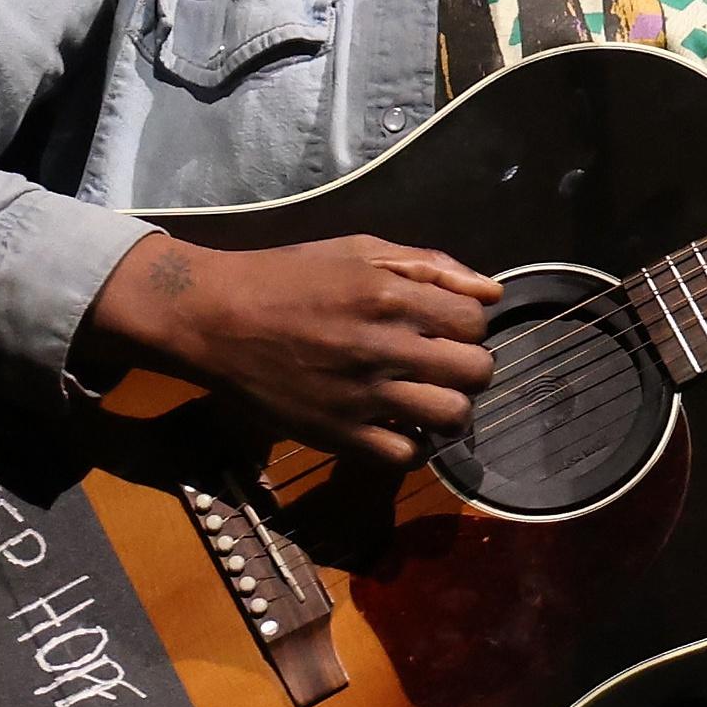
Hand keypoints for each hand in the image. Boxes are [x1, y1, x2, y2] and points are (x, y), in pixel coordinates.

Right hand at [78, 232, 499, 466]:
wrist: (214, 319)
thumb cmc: (287, 277)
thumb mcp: (357, 250)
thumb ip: (429, 266)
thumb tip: (492, 293)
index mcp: (390, 296)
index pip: (476, 322)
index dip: (468, 326)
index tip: (444, 329)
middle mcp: (383, 346)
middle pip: (476, 371)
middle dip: (469, 367)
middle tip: (442, 365)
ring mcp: (362, 395)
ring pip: (452, 417)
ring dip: (450, 409)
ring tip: (428, 398)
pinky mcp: (338, 434)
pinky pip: (407, 456)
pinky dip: (414, 446)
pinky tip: (398, 427)